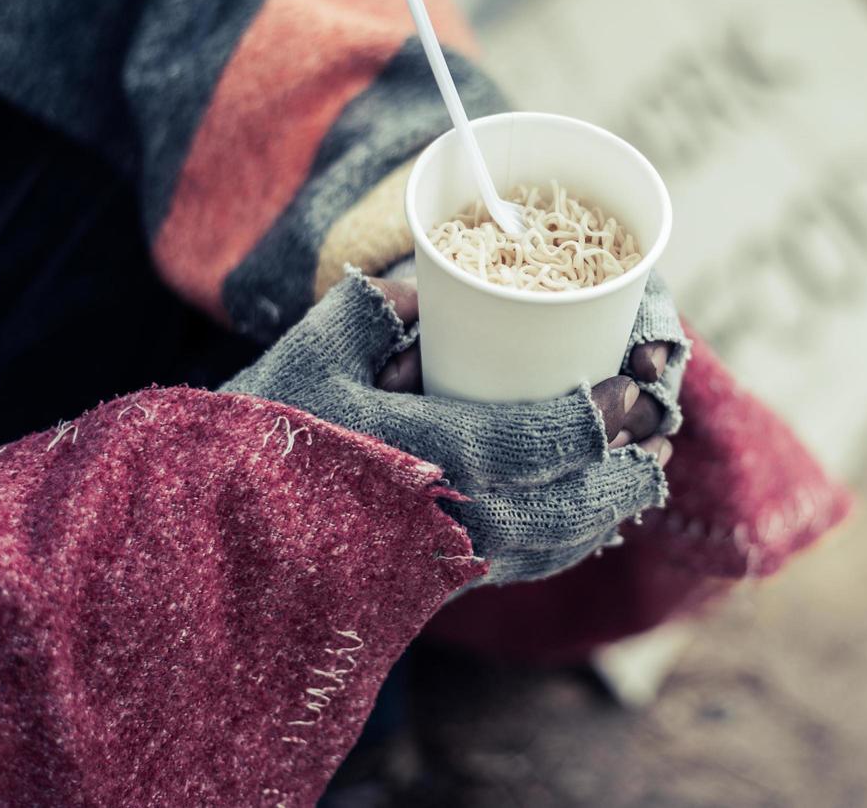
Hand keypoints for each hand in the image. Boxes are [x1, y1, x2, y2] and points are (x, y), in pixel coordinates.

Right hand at [221, 271, 687, 586]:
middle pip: (566, 503)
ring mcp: (442, 561)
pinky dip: (566, 547)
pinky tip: (587, 525)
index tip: (631, 390)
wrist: (207, 531)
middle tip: (659, 435)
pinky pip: (520, 571)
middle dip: (623, 469)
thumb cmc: (260, 430)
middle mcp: (448, 519)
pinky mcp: (431, 584)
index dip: (597, 418)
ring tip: (644, 477)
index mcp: (427, 454)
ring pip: (551, 545)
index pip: (540, 440)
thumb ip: (379, 306)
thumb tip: (436, 283)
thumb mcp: (313, 349)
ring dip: (606, 511)